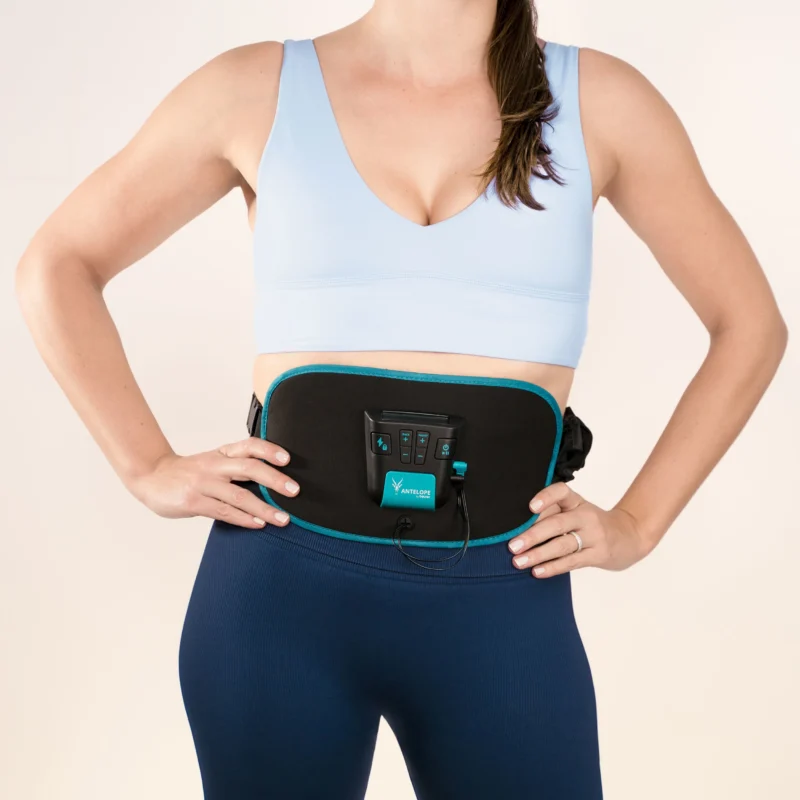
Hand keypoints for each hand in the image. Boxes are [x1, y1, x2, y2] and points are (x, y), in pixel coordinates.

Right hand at [127, 437, 298, 529]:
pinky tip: (259, 524)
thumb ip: (236, 468)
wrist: (150, 477)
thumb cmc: (187, 473)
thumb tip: (272, 482)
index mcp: (221, 453)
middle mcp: (214, 466)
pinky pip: (224, 511)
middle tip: (295, 491)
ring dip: (265, 508)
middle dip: (275, 480)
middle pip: (249, 468)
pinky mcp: (193, 502)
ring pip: (239, 495)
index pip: (249, 446)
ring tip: (283, 518)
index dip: (269, 450)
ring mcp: (203, 484)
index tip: (288, 458)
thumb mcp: (212, 462)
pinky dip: (244, 519)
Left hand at [506, 482, 650, 577]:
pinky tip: (537, 571)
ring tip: (518, 562)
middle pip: (557, 523)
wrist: (629, 536)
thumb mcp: (575, 512)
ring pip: (562, 545)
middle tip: (512, 545)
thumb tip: (516, 528)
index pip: (561, 492)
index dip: (545, 497)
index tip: (530, 507)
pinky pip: (572, 562)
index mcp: (576, 501)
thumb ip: (551, 515)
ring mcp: (594, 535)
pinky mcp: (598, 554)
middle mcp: (585, 515)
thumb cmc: (590, 523)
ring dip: (538, 554)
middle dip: (532, 535)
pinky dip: (553, 567)